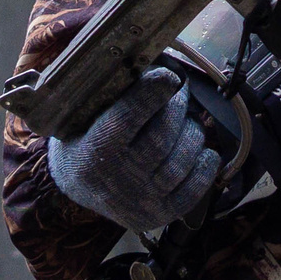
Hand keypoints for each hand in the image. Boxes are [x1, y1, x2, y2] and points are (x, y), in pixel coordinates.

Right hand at [47, 68, 222, 233]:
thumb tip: (155, 65)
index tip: (168, 76)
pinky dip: (204, 164)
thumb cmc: (84, 140)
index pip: (128, 117)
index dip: (152, 93)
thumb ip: (114, 94)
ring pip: (182, 160)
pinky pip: (195, 188)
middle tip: (178, 92)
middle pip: (162, 136)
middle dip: (177, 107)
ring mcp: (141, 201)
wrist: (76, 187)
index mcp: (94, 150)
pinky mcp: (160, 214)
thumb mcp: (84, 115)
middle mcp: (118, 179)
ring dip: (192, 133)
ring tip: (186, 122)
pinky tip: (200, 150)